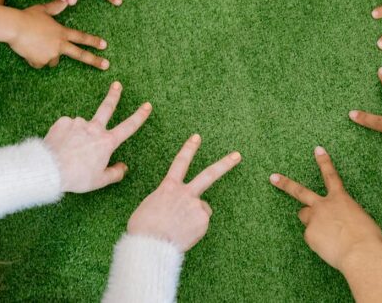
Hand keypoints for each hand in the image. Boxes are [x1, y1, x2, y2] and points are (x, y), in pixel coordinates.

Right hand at [10, 0, 109, 69]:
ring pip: (53, 60)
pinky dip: (34, 59)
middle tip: (106, 65)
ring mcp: (50, 54)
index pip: (81, 37)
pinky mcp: (40, 62)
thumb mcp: (43, 9)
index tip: (104, 45)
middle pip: (80, 55)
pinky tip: (28, 50)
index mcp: (62, 32)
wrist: (13, 27)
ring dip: (47, 55)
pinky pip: (39, 63)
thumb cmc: (27, 17)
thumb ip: (56, 6)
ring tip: (35, 44)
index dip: (93, 41)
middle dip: (95, 60)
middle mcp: (59, 45)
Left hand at [42, 82, 152, 192]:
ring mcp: (78, 123)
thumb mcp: (100, 181)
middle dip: (114, 95)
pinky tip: (61, 145)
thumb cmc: (77, 177)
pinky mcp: (63, 122)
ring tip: (70, 151)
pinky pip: (67, 127)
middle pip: (107, 107)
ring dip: (79, 134)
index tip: (147, 105)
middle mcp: (94, 128)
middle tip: (117, 85)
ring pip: (82, 127)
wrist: (50, 169)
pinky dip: (66, 135)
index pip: (128, 126)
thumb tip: (124, 167)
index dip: (140, 116)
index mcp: (107, 142)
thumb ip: (115, 173)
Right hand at [127, 134, 240, 250]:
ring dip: (194, 217)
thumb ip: (165, 202)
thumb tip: (173, 208)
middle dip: (225, 164)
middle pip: (209, 174)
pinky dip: (194, 230)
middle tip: (237, 155)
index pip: (180, 162)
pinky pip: (201, 224)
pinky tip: (183, 235)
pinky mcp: (203, 221)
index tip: (197, 137)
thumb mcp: (148, 207)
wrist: (151, 244)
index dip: (189, 148)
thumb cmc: (143, 228)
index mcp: (169, 187)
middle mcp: (186, 193)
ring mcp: (196, 206)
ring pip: (202, 209)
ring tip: (179, 228)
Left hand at [270, 146, 381, 270]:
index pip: (331, 175)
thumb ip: (346, 215)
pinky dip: (319, 242)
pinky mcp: (309, 235)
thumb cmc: (368, 238)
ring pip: (305, 216)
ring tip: (325, 233)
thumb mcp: (361, 219)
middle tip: (273, 177)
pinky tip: (329, 247)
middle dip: (285, 183)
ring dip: (310, 221)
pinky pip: (311, 238)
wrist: (360, 253)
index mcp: (340, 199)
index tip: (317, 149)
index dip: (324, 162)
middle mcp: (324, 205)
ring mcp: (314, 219)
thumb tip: (340, 222)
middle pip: (300, 191)